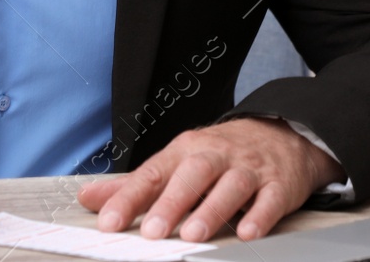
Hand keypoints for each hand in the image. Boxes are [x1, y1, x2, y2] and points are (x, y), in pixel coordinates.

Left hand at [77, 117, 343, 242]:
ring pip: (230, 185)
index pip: (152, 173)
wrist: (281, 134)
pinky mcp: (278, 184)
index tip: (109, 222)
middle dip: (171, 203)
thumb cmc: (220, 154)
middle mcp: (215, 156)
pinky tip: (248, 233)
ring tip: (193, 235)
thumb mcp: (176, 162)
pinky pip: (270, 199)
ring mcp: (248, 169)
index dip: (129, 198)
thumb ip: (135, 184)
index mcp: (185, 151)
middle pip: (192, 174)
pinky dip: (260, 216)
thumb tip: (89, 198)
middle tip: (152, 231)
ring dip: (212, 210)